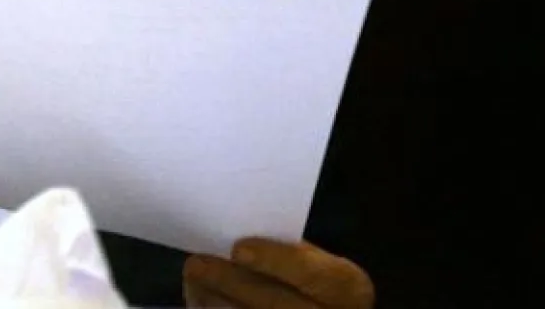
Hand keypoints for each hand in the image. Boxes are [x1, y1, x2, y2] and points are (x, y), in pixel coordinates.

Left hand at [183, 238, 373, 308]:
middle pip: (280, 307)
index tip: (238, 248)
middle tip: (196, 263)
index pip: (316, 276)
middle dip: (234, 284)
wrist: (311, 306)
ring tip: (194, 282)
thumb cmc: (309, 283)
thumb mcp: (313, 264)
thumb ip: (286, 254)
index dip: (277, 261)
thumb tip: (234, 241)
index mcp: (350, 290)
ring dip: (218, 304)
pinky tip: (200, 301)